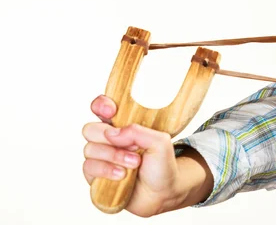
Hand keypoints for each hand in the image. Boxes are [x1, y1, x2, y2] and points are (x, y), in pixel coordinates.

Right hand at [82, 96, 212, 216]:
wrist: (163, 194)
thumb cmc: (162, 166)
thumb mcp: (160, 142)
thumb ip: (138, 132)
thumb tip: (112, 133)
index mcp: (123, 126)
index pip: (102, 108)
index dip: (101, 105)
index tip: (110, 111)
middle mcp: (109, 140)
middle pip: (90, 129)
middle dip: (109, 138)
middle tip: (133, 147)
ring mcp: (101, 158)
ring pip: (90, 149)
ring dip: (113, 156)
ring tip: (134, 164)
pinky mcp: (96, 176)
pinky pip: (89, 168)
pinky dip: (106, 171)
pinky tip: (121, 175)